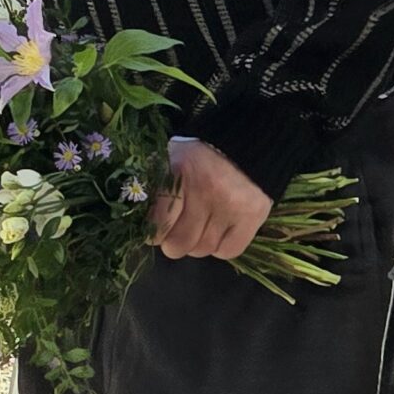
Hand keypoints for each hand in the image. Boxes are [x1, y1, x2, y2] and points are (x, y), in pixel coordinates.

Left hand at [149, 136, 273, 261]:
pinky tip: (218, 231)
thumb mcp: (171, 158)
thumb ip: (155, 185)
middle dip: (173, 243)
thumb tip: (139, 218)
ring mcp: (232, 205)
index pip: (158, 224)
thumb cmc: (200, 154)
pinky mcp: (253, 215)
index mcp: (180, 173)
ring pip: (203, 249)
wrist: (246, 141)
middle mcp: (207, 191)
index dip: (154, 233)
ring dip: (197, 244)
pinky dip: (220, 247)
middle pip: (179, 244)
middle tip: (176, 232)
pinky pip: (228, 251)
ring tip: (198, 227)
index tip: (155, 231)